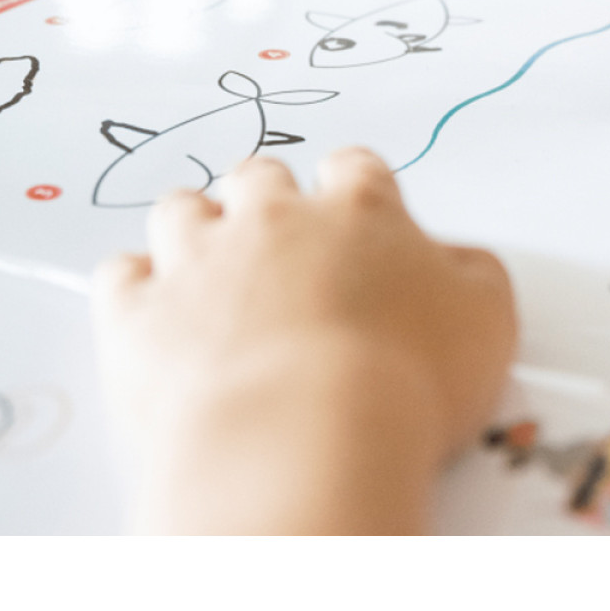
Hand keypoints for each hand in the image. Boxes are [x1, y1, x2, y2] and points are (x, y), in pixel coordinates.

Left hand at [92, 147, 515, 533]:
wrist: (306, 443)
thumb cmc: (403, 382)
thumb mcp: (489, 320)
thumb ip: (475, 273)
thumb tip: (459, 261)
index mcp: (360, 212)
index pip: (354, 167)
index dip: (355, 190)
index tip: (359, 217)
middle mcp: (275, 220)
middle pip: (260, 177)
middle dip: (268, 203)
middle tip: (285, 248)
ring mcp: (200, 262)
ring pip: (182, 211)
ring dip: (196, 231)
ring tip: (214, 272)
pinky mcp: (139, 316)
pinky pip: (120, 275)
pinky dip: (135, 288)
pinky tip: (157, 313)